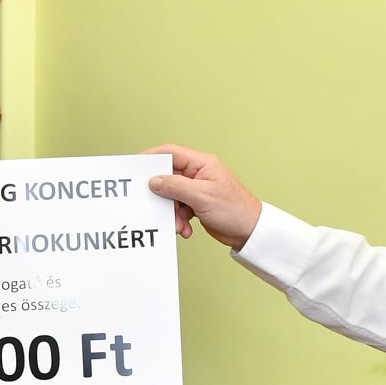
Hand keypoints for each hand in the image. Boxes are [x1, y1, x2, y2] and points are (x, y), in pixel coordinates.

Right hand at [144, 145, 261, 249]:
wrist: (248, 231)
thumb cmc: (235, 210)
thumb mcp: (201, 196)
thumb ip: (175, 186)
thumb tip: (154, 181)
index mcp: (201, 164)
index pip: (171, 153)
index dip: (152, 157)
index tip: (137, 166)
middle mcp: (197, 174)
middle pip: (168, 177)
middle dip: (162, 195)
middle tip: (155, 204)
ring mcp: (196, 189)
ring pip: (171, 196)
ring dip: (171, 212)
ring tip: (179, 224)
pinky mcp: (196, 204)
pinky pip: (178, 209)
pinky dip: (179, 220)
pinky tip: (185, 228)